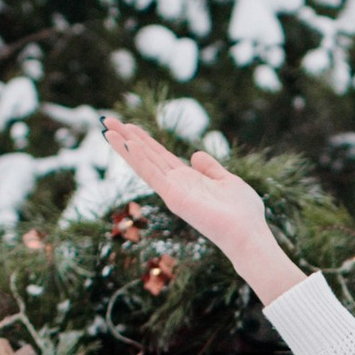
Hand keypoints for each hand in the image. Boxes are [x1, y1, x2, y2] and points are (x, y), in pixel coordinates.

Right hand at [103, 117, 301, 304]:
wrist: (248, 233)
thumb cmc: (242, 213)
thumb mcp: (227, 181)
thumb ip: (210, 168)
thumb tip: (195, 154)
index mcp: (188, 179)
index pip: (160, 155)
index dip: (144, 140)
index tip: (128, 125)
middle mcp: (176, 184)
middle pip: (146, 156)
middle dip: (127, 138)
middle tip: (107, 121)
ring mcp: (173, 191)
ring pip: (143, 163)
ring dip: (125, 146)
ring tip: (107, 128)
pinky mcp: (174, 196)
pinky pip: (152, 173)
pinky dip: (138, 158)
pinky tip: (126, 143)